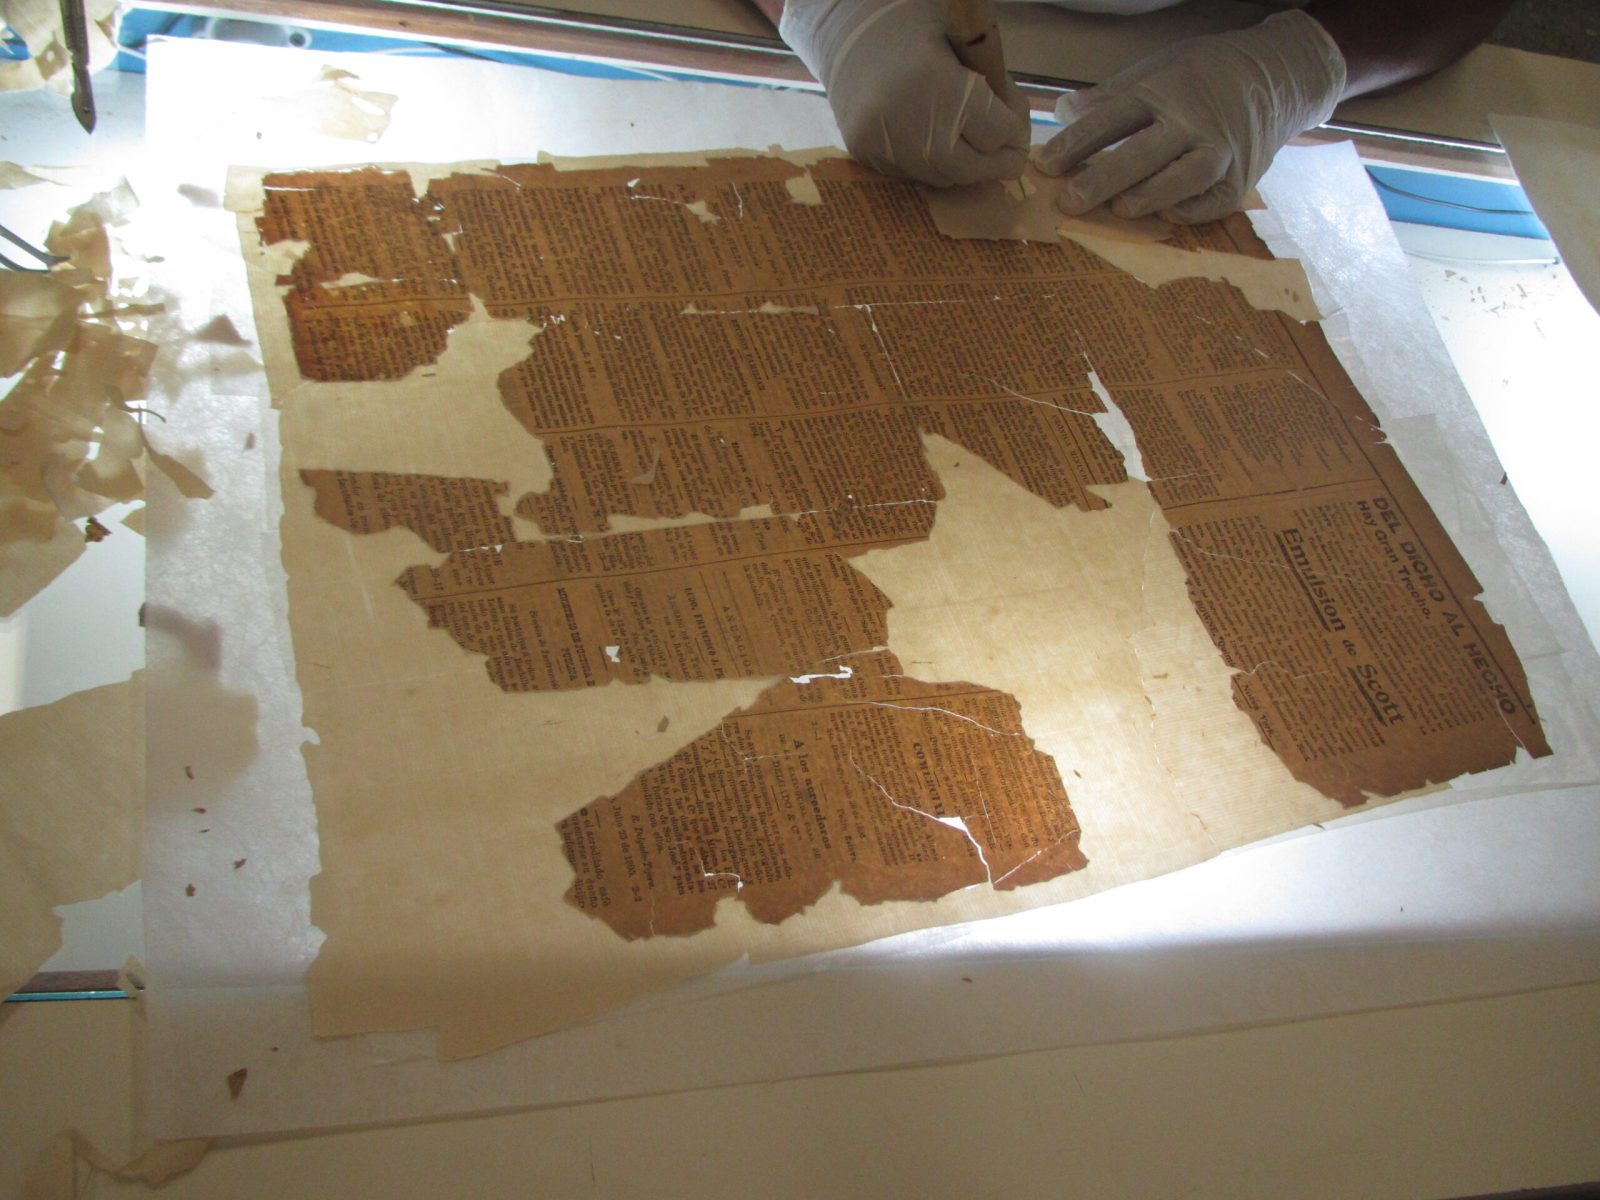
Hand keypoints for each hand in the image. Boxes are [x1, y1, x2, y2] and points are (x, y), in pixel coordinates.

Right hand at [781, 0, 1030, 186]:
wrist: (851, 34)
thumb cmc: (917, 34)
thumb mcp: (965, 49)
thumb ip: (995, 90)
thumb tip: (1016, 136)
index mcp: (940, 85)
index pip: (997, 133)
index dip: (1015, 130)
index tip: (1015, 123)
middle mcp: (910, 123)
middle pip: (972, 168)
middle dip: (998, 163)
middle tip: (1010, 155)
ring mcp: (884, 144)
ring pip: (944, 178)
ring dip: (966, 167)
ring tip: (973, 148)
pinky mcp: (866, 154)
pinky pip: (914, 175)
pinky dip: (934, 166)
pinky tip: (936, 143)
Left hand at [1036, 11, 1345, 223]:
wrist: (1278, 75)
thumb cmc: (1204, 75)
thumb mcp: (1157, 68)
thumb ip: (1110, 95)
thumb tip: (1062, 110)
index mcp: (1164, 91)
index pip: (1112, 117)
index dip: (1076, 142)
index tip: (1045, 165)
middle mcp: (1193, 122)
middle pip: (1144, 152)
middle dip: (1103, 178)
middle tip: (1069, 201)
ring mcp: (1221, 152)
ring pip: (1186, 178)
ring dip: (1151, 195)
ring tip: (1120, 210)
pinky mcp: (1241, 180)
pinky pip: (1214, 203)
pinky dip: (1190, 212)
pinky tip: (1164, 217)